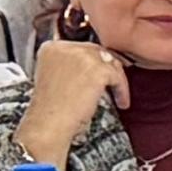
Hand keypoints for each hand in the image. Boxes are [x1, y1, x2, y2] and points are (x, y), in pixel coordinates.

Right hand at [21, 36, 122, 166]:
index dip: (91, 61)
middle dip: (107, 67)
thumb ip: (69, 66)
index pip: (79, 47)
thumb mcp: (53, 77)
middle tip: (115, 80)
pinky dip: (122, 90)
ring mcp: (82, 56)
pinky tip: (121, 102)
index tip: (98, 72)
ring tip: (117, 94)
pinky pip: (118, 77)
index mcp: (51, 48)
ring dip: (116, 78)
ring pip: (110, 62)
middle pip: (96, 51)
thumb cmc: (50, 109)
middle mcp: (65, 47)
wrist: (49, 123)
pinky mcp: (98, 69)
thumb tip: (96, 65)